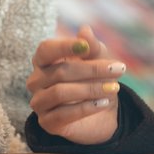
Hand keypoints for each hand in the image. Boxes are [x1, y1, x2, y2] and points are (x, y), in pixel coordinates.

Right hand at [26, 24, 125, 144]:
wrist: (102, 111)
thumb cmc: (94, 78)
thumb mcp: (98, 59)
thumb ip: (91, 46)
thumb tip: (85, 30)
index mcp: (43, 60)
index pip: (46, 49)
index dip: (64, 46)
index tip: (87, 47)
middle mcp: (36, 81)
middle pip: (60, 71)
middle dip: (91, 70)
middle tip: (118, 69)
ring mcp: (39, 102)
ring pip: (60, 92)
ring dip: (90, 89)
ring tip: (113, 88)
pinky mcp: (47, 123)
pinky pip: (64, 114)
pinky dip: (86, 107)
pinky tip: (104, 103)